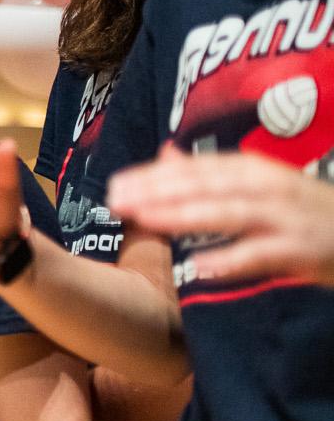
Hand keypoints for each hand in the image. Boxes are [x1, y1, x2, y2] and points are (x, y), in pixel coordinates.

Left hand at [108, 146, 333, 284]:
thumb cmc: (307, 212)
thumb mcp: (262, 185)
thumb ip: (212, 173)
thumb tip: (164, 154)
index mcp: (254, 171)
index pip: (195, 170)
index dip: (154, 176)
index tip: (114, 185)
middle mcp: (268, 188)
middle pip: (206, 186)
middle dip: (158, 192)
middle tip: (115, 201)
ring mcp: (286, 219)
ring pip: (228, 213)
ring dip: (184, 215)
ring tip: (144, 219)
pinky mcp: (302, 251)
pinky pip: (261, 255)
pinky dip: (230, 259)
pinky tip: (197, 266)